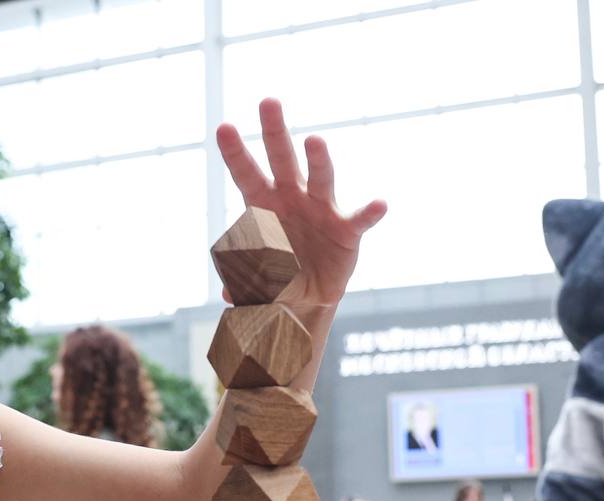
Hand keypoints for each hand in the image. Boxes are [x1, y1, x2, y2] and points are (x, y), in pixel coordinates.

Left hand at [217, 98, 386, 309]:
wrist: (309, 294)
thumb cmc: (275, 276)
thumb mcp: (253, 282)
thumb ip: (242, 282)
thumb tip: (227, 295)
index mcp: (263, 204)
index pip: (246, 174)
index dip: (235, 153)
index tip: (224, 128)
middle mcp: (292, 197)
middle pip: (282, 159)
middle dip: (275, 131)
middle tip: (268, 101)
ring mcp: (321, 209)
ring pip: (320, 178)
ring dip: (318, 159)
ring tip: (315, 140)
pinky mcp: (346, 229)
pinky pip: (359, 218)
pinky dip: (370, 212)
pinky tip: (380, 204)